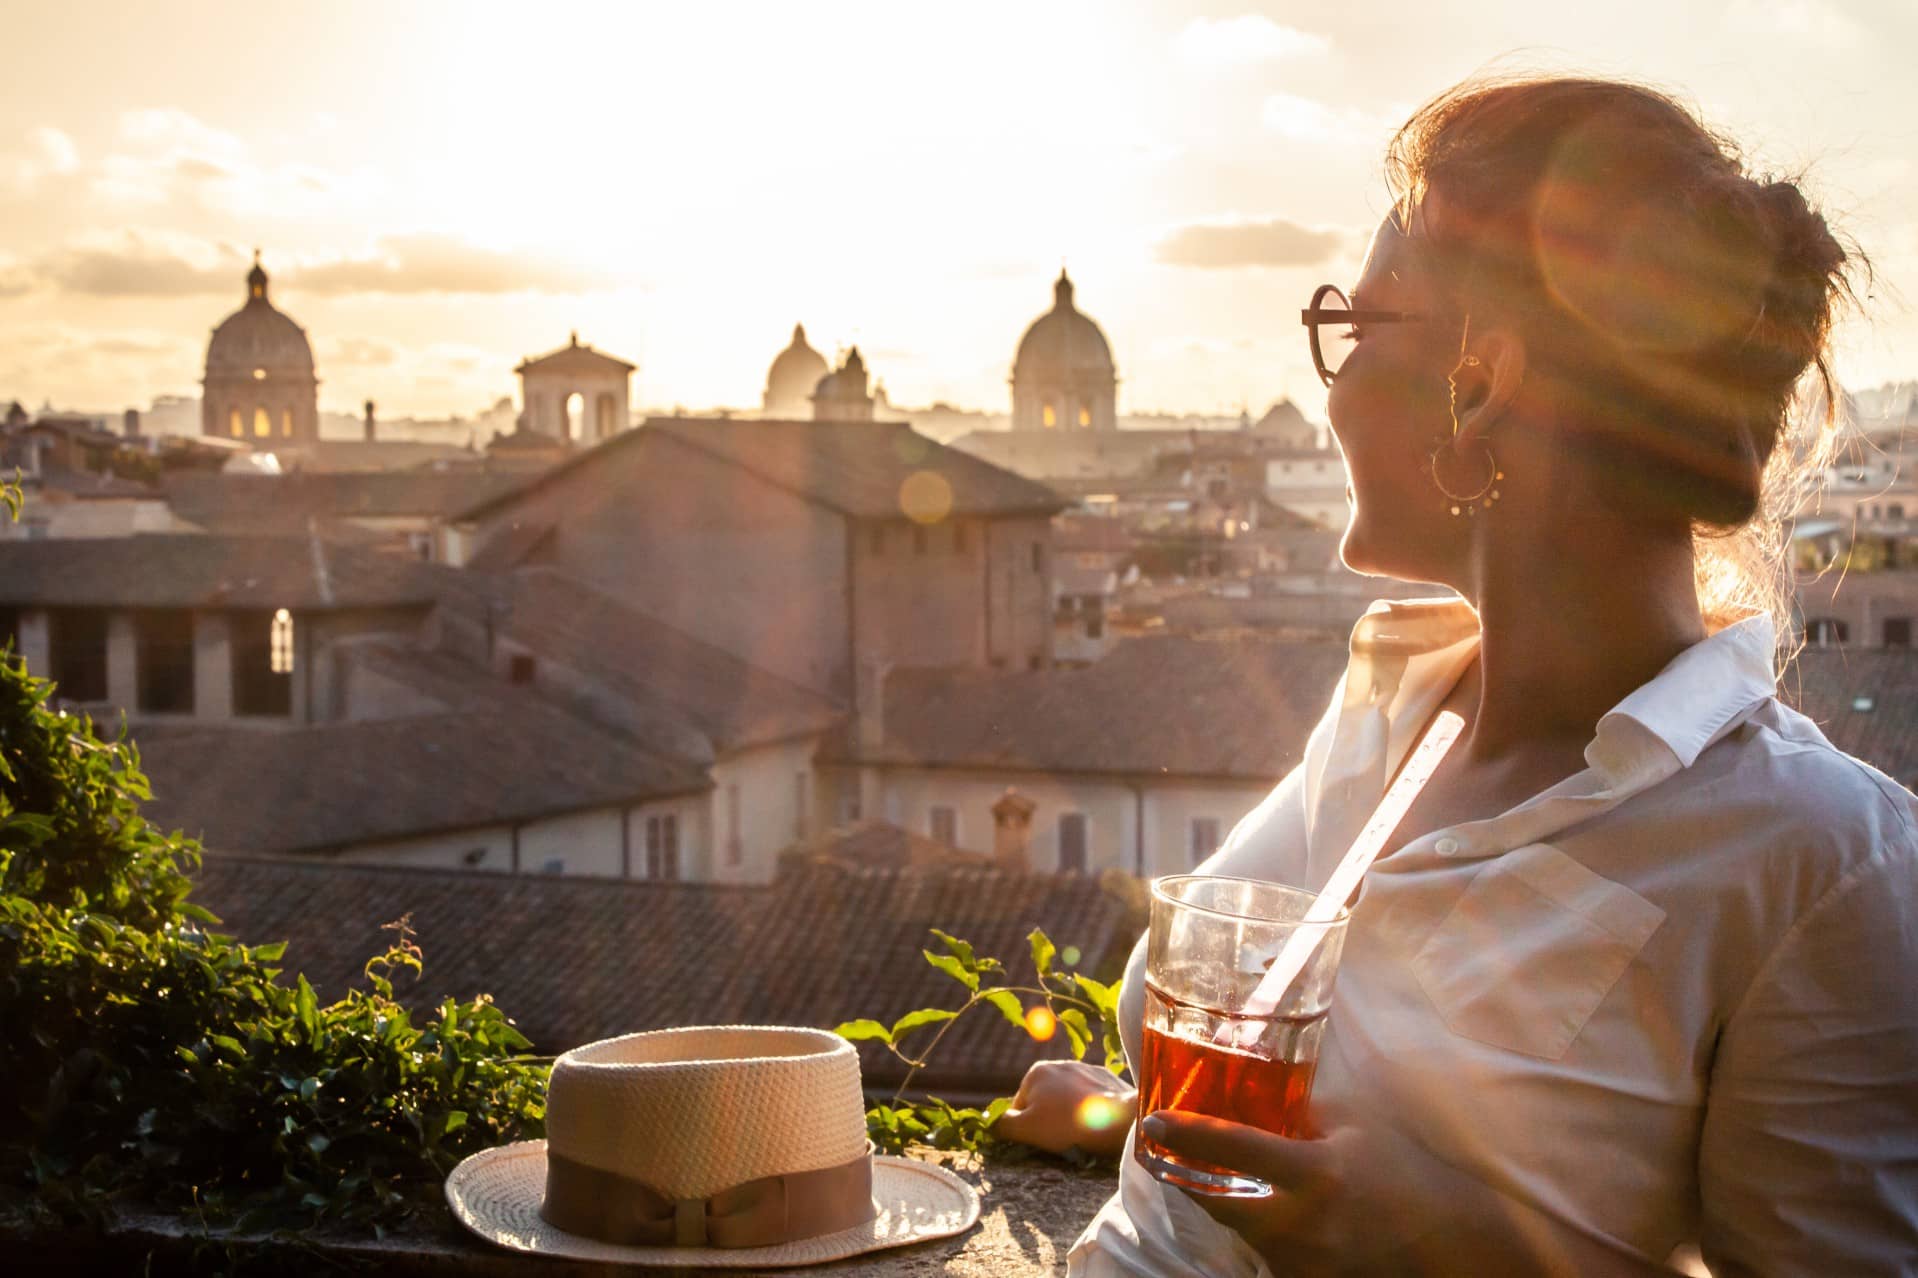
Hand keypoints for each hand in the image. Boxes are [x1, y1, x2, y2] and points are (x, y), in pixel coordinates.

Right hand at [995, 1060, 1136, 1157]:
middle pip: (1045, 1100)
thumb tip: (990, 1121)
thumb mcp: (1026, 1129)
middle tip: (1064, 1138)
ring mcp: (1086, 1069)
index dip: (1027, 1127)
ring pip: (1069, 1099)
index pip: (1021, 1105)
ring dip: (1071, 1115)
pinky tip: (1098, 1124)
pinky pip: (1091, 1098)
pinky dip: (1091, 1111)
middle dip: (1051, 1119)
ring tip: (1083, 1132)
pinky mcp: (1108, 1079)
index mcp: (1037, 1072)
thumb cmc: (1068, 1124)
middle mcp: (1060, 1064)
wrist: (1120, 1119)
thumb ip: (1003, 1124)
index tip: (1044, 1139)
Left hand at [1141, 1097, 1454, 1276]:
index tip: (1154, 1121)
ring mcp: (1301, 1261)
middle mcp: (1302, 1222)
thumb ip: (1301, 1112)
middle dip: (1187, 1174)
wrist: (1442, 1241)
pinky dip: (1255, 1225)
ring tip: (1214, 1171)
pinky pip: (1262, 1249)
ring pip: (1237, 1226)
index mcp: (1316, 1174)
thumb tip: (1256, 1093)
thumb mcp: (1354, 1126)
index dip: (1188, 1133)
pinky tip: (1262, 1206)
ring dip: (1223, 1199)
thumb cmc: (1400, 1172)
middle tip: (1168, 1149)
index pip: (1235, 1149)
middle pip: (1216, 1199)